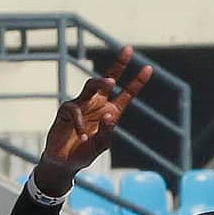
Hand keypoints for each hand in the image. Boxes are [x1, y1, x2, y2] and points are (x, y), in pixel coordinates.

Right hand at [34, 46, 153, 193]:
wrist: (64, 163)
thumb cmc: (84, 153)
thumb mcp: (101, 145)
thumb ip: (106, 131)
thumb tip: (109, 114)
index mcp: (110, 112)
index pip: (126, 94)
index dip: (137, 82)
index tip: (149, 68)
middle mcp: (97, 104)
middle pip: (107, 80)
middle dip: (119, 65)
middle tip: (128, 51)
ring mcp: (81, 105)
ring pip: (91, 85)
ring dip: (101, 82)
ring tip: (111, 83)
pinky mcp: (66, 111)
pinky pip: (75, 111)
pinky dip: (81, 125)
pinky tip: (84, 138)